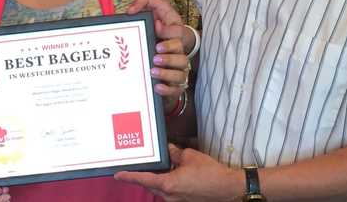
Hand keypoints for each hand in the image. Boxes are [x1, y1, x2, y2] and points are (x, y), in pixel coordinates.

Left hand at [115, 144, 242, 201]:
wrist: (228, 188)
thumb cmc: (210, 173)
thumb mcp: (190, 156)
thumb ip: (175, 153)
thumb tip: (168, 150)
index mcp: (168, 184)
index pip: (143, 179)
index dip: (129, 176)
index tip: (118, 174)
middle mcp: (170, 196)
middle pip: (150, 185)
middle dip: (144, 175)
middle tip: (138, 164)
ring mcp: (177, 201)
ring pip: (159, 189)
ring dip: (156, 179)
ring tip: (157, 165)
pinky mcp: (184, 201)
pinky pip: (169, 192)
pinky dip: (167, 182)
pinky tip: (171, 172)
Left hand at [129, 0, 189, 98]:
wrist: (155, 50)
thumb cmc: (153, 30)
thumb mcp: (151, 9)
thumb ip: (143, 1)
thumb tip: (132, 10)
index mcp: (174, 36)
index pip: (178, 33)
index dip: (168, 31)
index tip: (157, 26)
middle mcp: (177, 54)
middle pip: (182, 56)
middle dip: (169, 54)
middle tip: (155, 53)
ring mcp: (176, 70)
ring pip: (180, 74)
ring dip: (167, 73)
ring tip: (153, 69)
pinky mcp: (172, 85)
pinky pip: (176, 90)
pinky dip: (167, 89)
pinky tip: (156, 86)